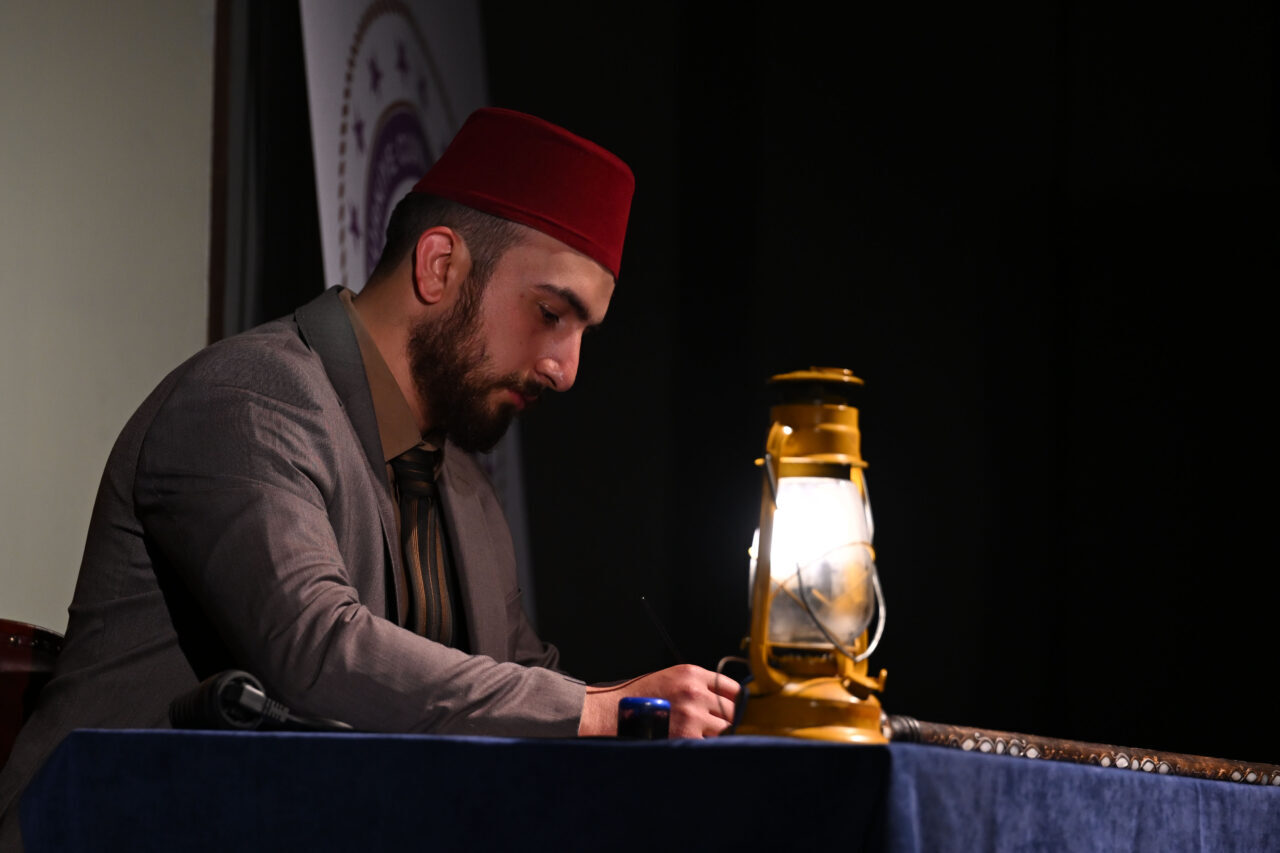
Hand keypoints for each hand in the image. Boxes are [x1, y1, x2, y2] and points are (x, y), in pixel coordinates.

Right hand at [578, 664, 740, 737]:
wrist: (611, 712)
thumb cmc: (639, 698)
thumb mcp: (670, 679)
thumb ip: (698, 687)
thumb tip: (724, 704)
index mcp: (692, 674)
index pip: (733, 688)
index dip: (739, 703)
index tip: (741, 712)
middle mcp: (694, 692)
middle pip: (733, 710)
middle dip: (732, 722)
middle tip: (727, 731)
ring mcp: (691, 715)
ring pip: (726, 730)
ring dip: (722, 738)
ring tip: (712, 741)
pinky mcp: (685, 736)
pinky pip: (711, 745)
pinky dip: (710, 749)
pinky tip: (703, 750)